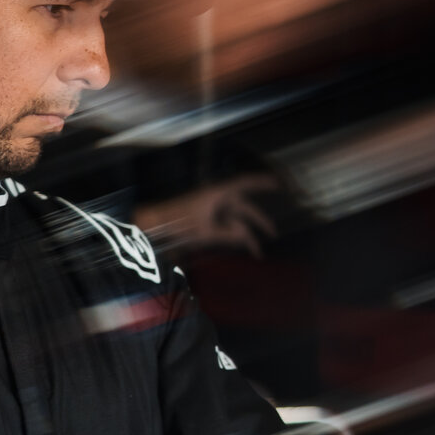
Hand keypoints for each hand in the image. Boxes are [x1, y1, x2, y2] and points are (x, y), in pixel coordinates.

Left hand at [134, 174, 279, 256]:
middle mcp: (218, 198)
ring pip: (236, 219)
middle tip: (274, 233)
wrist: (155, 224)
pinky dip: (234, 235)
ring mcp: (212, 208)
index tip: (279, 184)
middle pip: (244, 208)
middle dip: (259, 221)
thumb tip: (247, 236)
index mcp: (218, 193)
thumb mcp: (206, 232)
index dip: (263, 182)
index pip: (246, 183)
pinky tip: (240, 248)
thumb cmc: (179, 223)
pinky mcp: (206, 217)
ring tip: (258, 252)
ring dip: (246, 234)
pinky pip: (225, 224)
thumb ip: (228, 234)